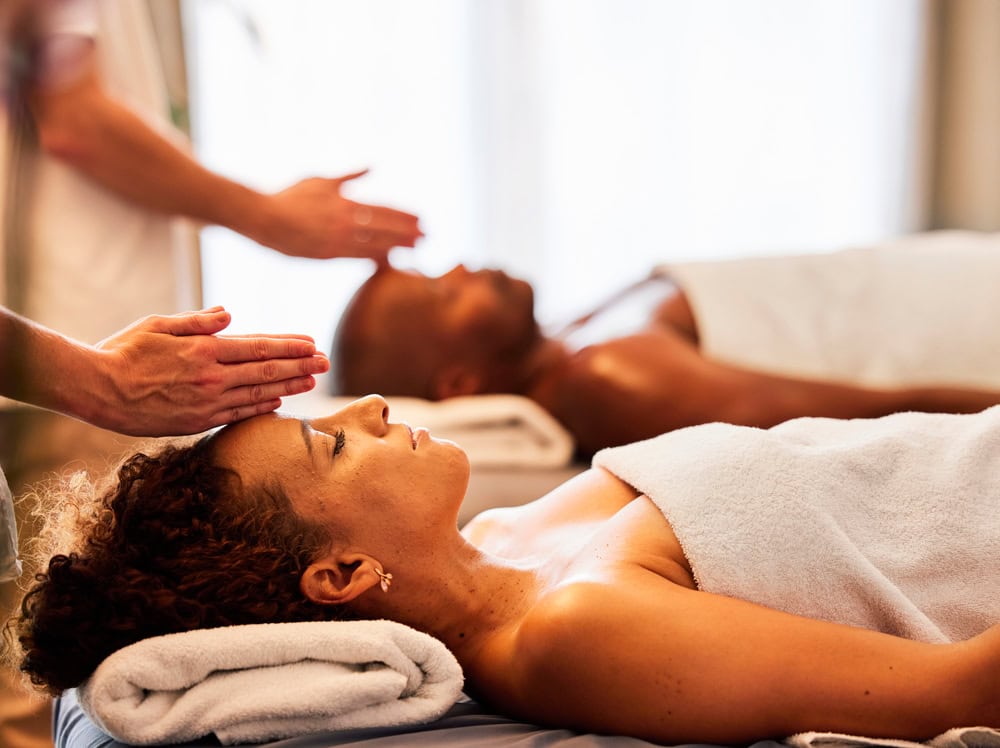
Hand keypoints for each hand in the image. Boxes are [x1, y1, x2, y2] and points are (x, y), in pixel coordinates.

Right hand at [91, 307, 328, 435]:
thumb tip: (230, 315)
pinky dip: (262, 407)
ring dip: (290, 386)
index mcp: (204, 349)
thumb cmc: (123, 351)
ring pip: (258, 394)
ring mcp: (206, 402)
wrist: (95, 389)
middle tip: (326, 361)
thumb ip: (198, 321)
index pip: (259, 347)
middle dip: (301, 365)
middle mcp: (211, 376)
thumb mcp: (159, 324)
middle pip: (267, 371)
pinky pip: (238, 414)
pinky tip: (280, 401)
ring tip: (313, 380)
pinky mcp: (197, 422)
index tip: (311, 343)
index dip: (288, 346)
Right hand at [259, 169, 422, 261]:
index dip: (404, 216)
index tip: (421, 219)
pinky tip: (389, 259)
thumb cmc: (290, 196)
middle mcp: (345, 221)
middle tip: (427, 235)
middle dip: (407, 232)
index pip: (383, 209)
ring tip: (416, 248)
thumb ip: (348, 177)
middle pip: (385, 228)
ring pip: (375, 244)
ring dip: (397, 246)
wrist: (264, 218)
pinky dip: (375, 258)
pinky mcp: (328, 255)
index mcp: (344, 202)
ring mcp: (337, 240)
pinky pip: (358, 257)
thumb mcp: (321, 180)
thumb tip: (371, 166)